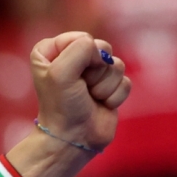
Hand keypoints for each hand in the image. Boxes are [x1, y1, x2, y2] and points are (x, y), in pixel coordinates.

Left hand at [30, 30, 129, 150]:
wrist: (73, 139)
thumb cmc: (62, 107)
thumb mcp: (61, 73)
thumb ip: (80, 49)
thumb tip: (102, 52)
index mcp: (51, 50)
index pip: (81, 37)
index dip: (82, 56)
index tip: (70, 75)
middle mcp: (71, 57)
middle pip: (102, 48)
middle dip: (96, 71)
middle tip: (82, 88)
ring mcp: (92, 72)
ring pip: (116, 65)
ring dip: (105, 85)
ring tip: (90, 97)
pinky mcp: (109, 86)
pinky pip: (125, 81)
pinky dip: (114, 96)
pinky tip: (101, 105)